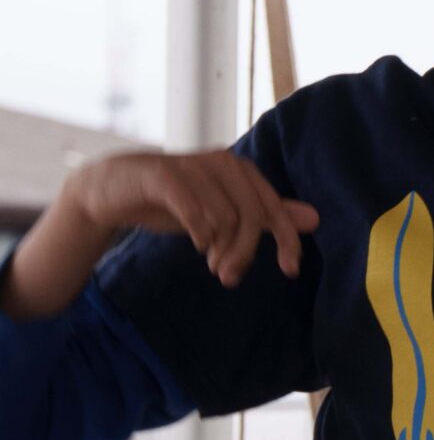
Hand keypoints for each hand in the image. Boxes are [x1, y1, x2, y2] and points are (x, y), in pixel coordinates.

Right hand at [66, 151, 318, 286]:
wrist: (112, 190)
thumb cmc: (173, 202)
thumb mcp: (223, 211)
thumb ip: (264, 213)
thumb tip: (314, 218)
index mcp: (241, 170)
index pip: (274, 209)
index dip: (287, 241)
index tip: (291, 271)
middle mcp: (223, 162)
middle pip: (252, 216)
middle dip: (245, 253)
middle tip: (228, 277)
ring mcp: (193, 165)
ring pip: (225, 217)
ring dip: (221, 249)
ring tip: (210, 263)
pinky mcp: (164, 176)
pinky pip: (194, 209)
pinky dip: (201, 233)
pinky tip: (198, 245)